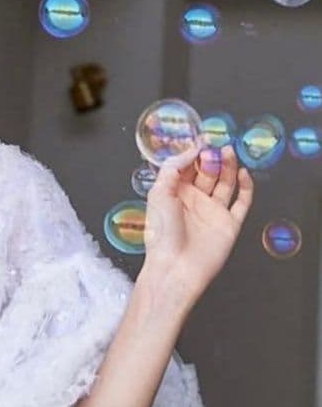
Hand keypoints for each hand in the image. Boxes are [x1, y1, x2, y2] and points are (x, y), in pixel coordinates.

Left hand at [140, 139, 253, 307]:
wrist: (175, 268)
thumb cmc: (161, 236)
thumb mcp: (159, 193)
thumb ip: (173, 167)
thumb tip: (191, 149)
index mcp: (174, 196)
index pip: (186, 167)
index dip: (194, 152)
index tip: (202, 138)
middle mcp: (194, 203)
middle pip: (207, 171)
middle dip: (211, 157)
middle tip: (215, 146)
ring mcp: (212, 213)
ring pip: (226, 182)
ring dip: (228, 165)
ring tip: (228, 151)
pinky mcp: (229, 224)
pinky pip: (243, 201)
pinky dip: (246, 186)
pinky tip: (243, 173)